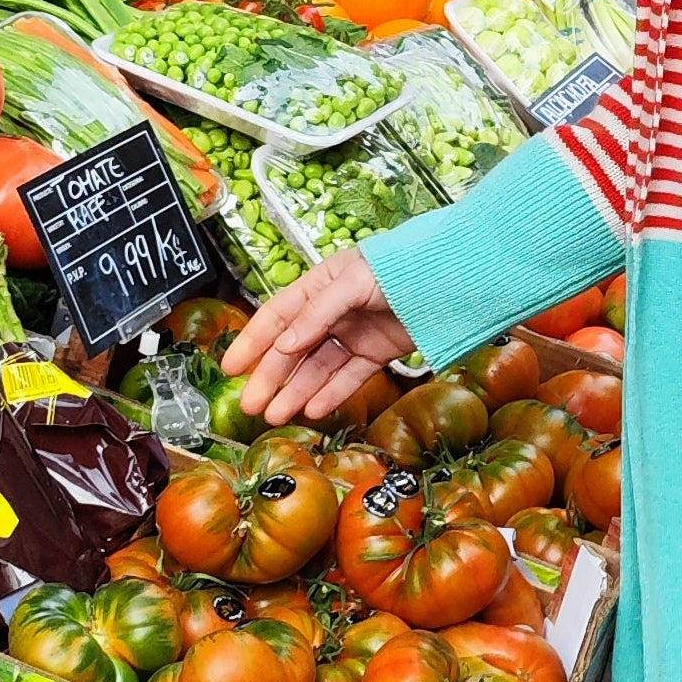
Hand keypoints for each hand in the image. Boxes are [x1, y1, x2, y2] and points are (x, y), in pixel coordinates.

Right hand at [222, 249, 416, 421]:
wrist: (451, 278)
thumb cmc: (400, 266)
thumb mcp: (352, 281)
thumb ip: (317, 313)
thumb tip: (284, 345)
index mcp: (319, 284)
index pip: (277, 316)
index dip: (252, 342)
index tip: (231, 368)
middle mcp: (333, 311)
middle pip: (294, 349)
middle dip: (270, 378)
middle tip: (251, 405)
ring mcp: (355, 333)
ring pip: (318, 368)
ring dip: (296, 392)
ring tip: (276, 415)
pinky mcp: (378, 352)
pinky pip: (349, 377)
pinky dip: (332, 393)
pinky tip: (314, 410)